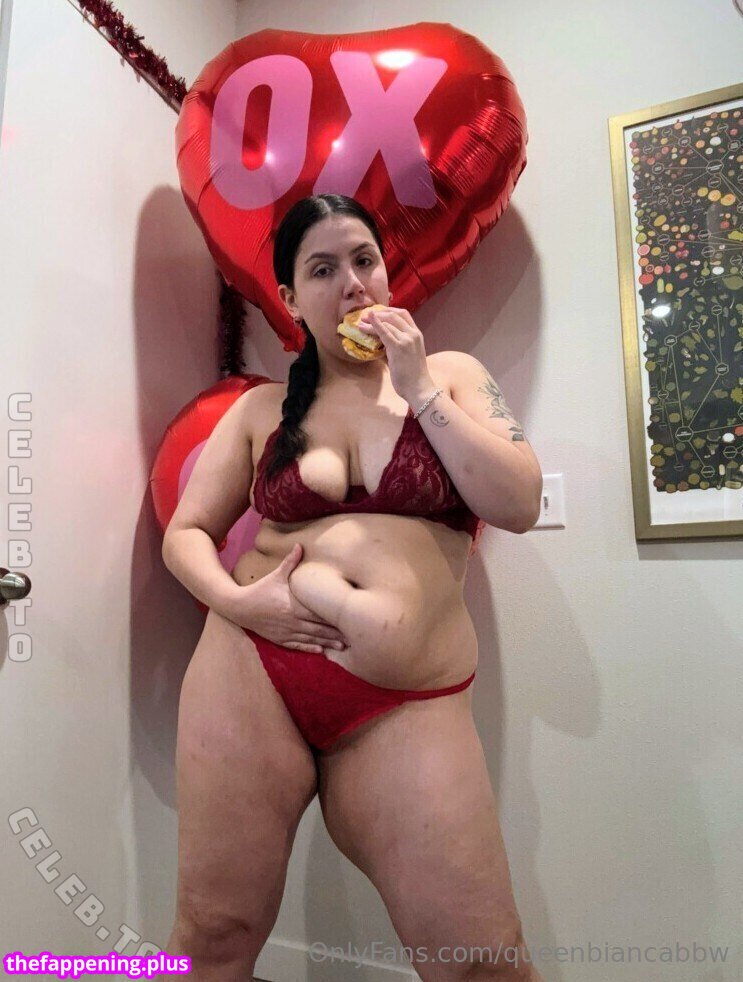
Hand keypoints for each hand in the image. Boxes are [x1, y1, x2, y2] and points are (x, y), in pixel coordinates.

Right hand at [228, 543, 348, 653]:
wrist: (240, 607)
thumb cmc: (260, 590)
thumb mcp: (276, 576)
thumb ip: (290, 563)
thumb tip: (299, 545)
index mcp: (293, 606)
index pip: (318, 614)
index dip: (334, 618)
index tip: (348, 619)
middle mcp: (292, 621)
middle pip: (318, 629)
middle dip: (335, 633)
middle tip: (353, 637)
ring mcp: (286, 632)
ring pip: (311, 639)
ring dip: (327, 643)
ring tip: (342, 646)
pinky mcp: (280, 639)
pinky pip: (298, 646)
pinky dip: (310, 648)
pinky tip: (320, 651)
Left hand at [357, 306, 434, 404]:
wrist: (419, 388)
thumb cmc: (413, 376)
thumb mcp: (408, 355)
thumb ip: (396, 346)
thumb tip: (381, 344)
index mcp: (417, 334)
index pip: (403, 314)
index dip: (389, 311)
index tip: (377, 312)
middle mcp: (413, 334)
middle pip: (394, 315)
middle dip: (379, 313)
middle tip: (365, 316)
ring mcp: (406, 340)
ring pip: (387, 323)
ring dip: (372, 321)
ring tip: (361, 323)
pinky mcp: (398, 347)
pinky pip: (384, 332)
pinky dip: (375, 325)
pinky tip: (367, 322)